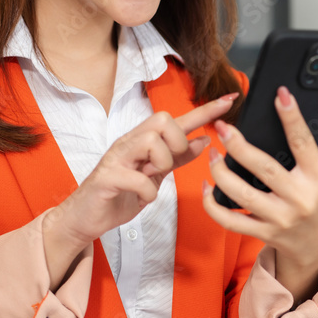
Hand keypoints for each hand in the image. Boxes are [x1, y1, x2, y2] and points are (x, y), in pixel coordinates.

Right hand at [42, 93, 237, 285]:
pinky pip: (138, 178)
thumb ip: (178, 157)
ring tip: (149, 180)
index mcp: (145, 141)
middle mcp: (130, 142)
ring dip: (159, 166)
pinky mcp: (107, 177)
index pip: (180, 119)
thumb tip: (204, 141)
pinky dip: (147, 192)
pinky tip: (140, 197)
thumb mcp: (156, 175)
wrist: (85, 218)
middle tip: (165, 166)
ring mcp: (117, 157)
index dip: (207, 111)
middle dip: (175, 144)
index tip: (232, 99)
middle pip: (164, 120)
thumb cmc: (121, 194)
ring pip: (151, 142)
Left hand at [203, 87, 317, 303]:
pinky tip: (207, 187)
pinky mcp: (262, 233)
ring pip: (242, 194)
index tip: (280, 95)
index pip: (303, 143)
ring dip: (221, 172)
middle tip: (222, 127)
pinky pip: (231, 221)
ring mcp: (279, 218)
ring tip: (212, 154)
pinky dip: (213, 205)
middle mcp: (299, 199)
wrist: (314, 245)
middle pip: (264, 168)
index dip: (292, 117)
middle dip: (239, 146)